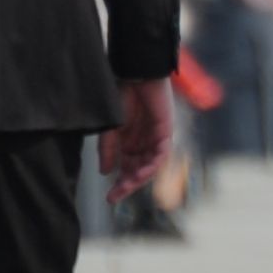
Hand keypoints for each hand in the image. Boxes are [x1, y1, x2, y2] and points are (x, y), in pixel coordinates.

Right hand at [101, 78, 173, 202]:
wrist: (136, 75)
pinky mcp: (166, 131)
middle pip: (139, 170)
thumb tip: (106, 172)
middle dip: (128, 184)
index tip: (110, 198)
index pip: (127, 168)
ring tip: (127, 186)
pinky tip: (141, 173)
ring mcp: (156, 138)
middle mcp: (144, 143)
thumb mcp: (110, 128)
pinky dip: (152, 165)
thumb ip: (108, 150)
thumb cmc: (122, 96)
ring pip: (150, 165)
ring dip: (139, 178)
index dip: (120, 183)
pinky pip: (161, 154)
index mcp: (130, 142)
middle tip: (116, 196)